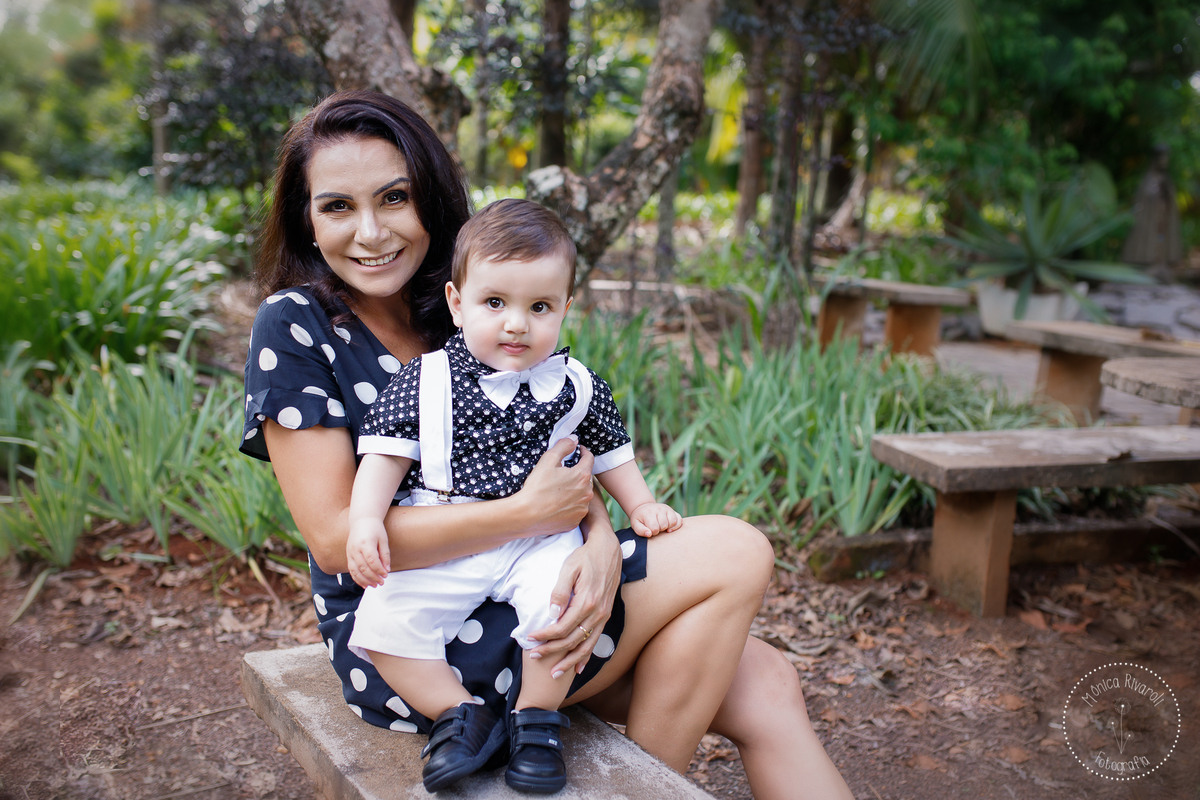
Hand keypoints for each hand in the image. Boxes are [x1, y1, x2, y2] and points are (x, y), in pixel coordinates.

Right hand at [347, 519, 390, 587]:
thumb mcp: (383, 539)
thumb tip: (387, 570)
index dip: (379, 570)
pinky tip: (364, 584)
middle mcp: (355, 549)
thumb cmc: (375, 528)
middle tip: (382, 582)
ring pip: (355, 571)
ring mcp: (350, 552)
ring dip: (365, 580)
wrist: (362, 520)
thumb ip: (385, 555)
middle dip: (373, 577)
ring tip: (374, 585)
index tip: (386, 575)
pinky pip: (351, 569)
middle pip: (363, 568)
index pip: (372, 561)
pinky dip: (357, 578)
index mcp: (366, 543)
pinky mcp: (348, 555)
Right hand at [516, 438, 594, 536]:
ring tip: (558, 490)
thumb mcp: (548, 460)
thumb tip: (574, 440)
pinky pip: (576, 509)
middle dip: (577, 473)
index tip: (579, 451)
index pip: (589, 459)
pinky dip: (570, 505)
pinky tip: (557, 503)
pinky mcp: (575, 521)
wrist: (527, 515)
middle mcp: (587, 493)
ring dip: (575, 490)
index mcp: (582, 476)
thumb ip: (564, 446)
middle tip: (562, 473)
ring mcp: (582, 509)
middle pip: (586, 478)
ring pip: (582, 494)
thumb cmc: (537, 487)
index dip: (583, 452)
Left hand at [526, 528, 621, 678]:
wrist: (608, 550)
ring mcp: (603, 616)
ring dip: (569, 661)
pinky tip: (578, 667)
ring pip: (585, 646)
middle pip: (571, 641)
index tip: (530, 638)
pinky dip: (587, 656)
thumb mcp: (569, 568)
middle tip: (534, 656)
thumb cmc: (585, 557)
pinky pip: (596, 641)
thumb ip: (560, 591)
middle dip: (551, 651)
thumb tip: (552, 613)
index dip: (544, 636)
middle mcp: (597, 613)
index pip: (561, 627)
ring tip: (554, 673)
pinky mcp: (605, 616)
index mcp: (586, 602)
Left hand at [629, 502, 682, 537]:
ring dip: (668, 528)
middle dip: (660, 530)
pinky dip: (676, 526)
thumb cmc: (640, 518)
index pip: (655, 528)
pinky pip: (679, 519)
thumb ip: (640, 530)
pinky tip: (670, 528)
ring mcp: (667, 509)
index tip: (649, 530)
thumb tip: (649, 534)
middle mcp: (659, 509)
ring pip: (673, 522)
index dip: (652, 532)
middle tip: (655, 528)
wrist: (644, 507)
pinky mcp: (672, 510)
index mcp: (649, 513)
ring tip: (661, 527)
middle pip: (664, 525)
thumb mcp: (635, 524)